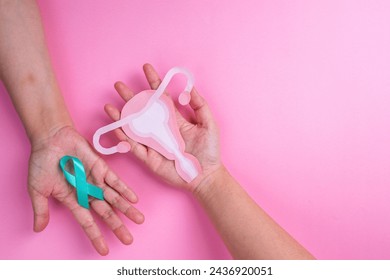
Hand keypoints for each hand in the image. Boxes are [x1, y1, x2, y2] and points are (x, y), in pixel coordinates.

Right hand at [28, 125, 143, 254]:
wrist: (50, 139)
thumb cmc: (42, 162)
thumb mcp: (37, 189)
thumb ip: (41, 209)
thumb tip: (38, 229)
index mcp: (73, 200)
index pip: (87, 222)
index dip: (95, 236)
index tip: (104, 250)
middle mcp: (87, 192)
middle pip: (106, 213)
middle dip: (117, 227)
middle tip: (129, 239)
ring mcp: (95, 180)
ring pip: (114, 199)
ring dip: (127, 209)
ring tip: (139, 220)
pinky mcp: (101, 168)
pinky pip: (115, 181)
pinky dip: (125, 189)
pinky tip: (134, 199)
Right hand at [104, 64, 221, 191]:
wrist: (206, 175)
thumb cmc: (209, 150)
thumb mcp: (208, 123)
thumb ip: (199, 105)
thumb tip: (189, 87)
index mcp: (174, 119)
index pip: (161, 97)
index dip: (154, 82)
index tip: (146, 68)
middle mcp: (161, 129)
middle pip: (142, 110)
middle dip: (130, 97)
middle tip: (118, 86)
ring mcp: (154, 143)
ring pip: (134, 128)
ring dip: (121, 118)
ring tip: (110, 107)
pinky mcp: (150, 158)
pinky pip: (134, 147)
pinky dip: (124, 139)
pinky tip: (117, 129)